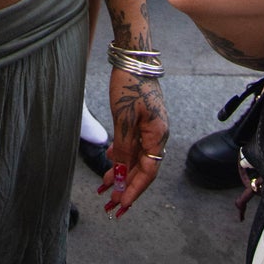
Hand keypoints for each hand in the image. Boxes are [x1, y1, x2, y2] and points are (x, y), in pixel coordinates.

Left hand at [100, 71, 168, 217]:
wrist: (134, 59)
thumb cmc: (129, 86)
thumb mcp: (123, 118)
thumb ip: (124, 147)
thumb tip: (122, 173)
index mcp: (158, 135)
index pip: (148, 171)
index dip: (134, 189)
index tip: (121, 204)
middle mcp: (157, 135)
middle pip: (143, 168)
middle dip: (127, 187)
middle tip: (110, 205)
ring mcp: (150, 128)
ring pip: (136, 158)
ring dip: (122, 173)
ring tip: (105, 189)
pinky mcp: (142, 122)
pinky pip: (133, 146)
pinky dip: (122, 156)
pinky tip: (111, 161)